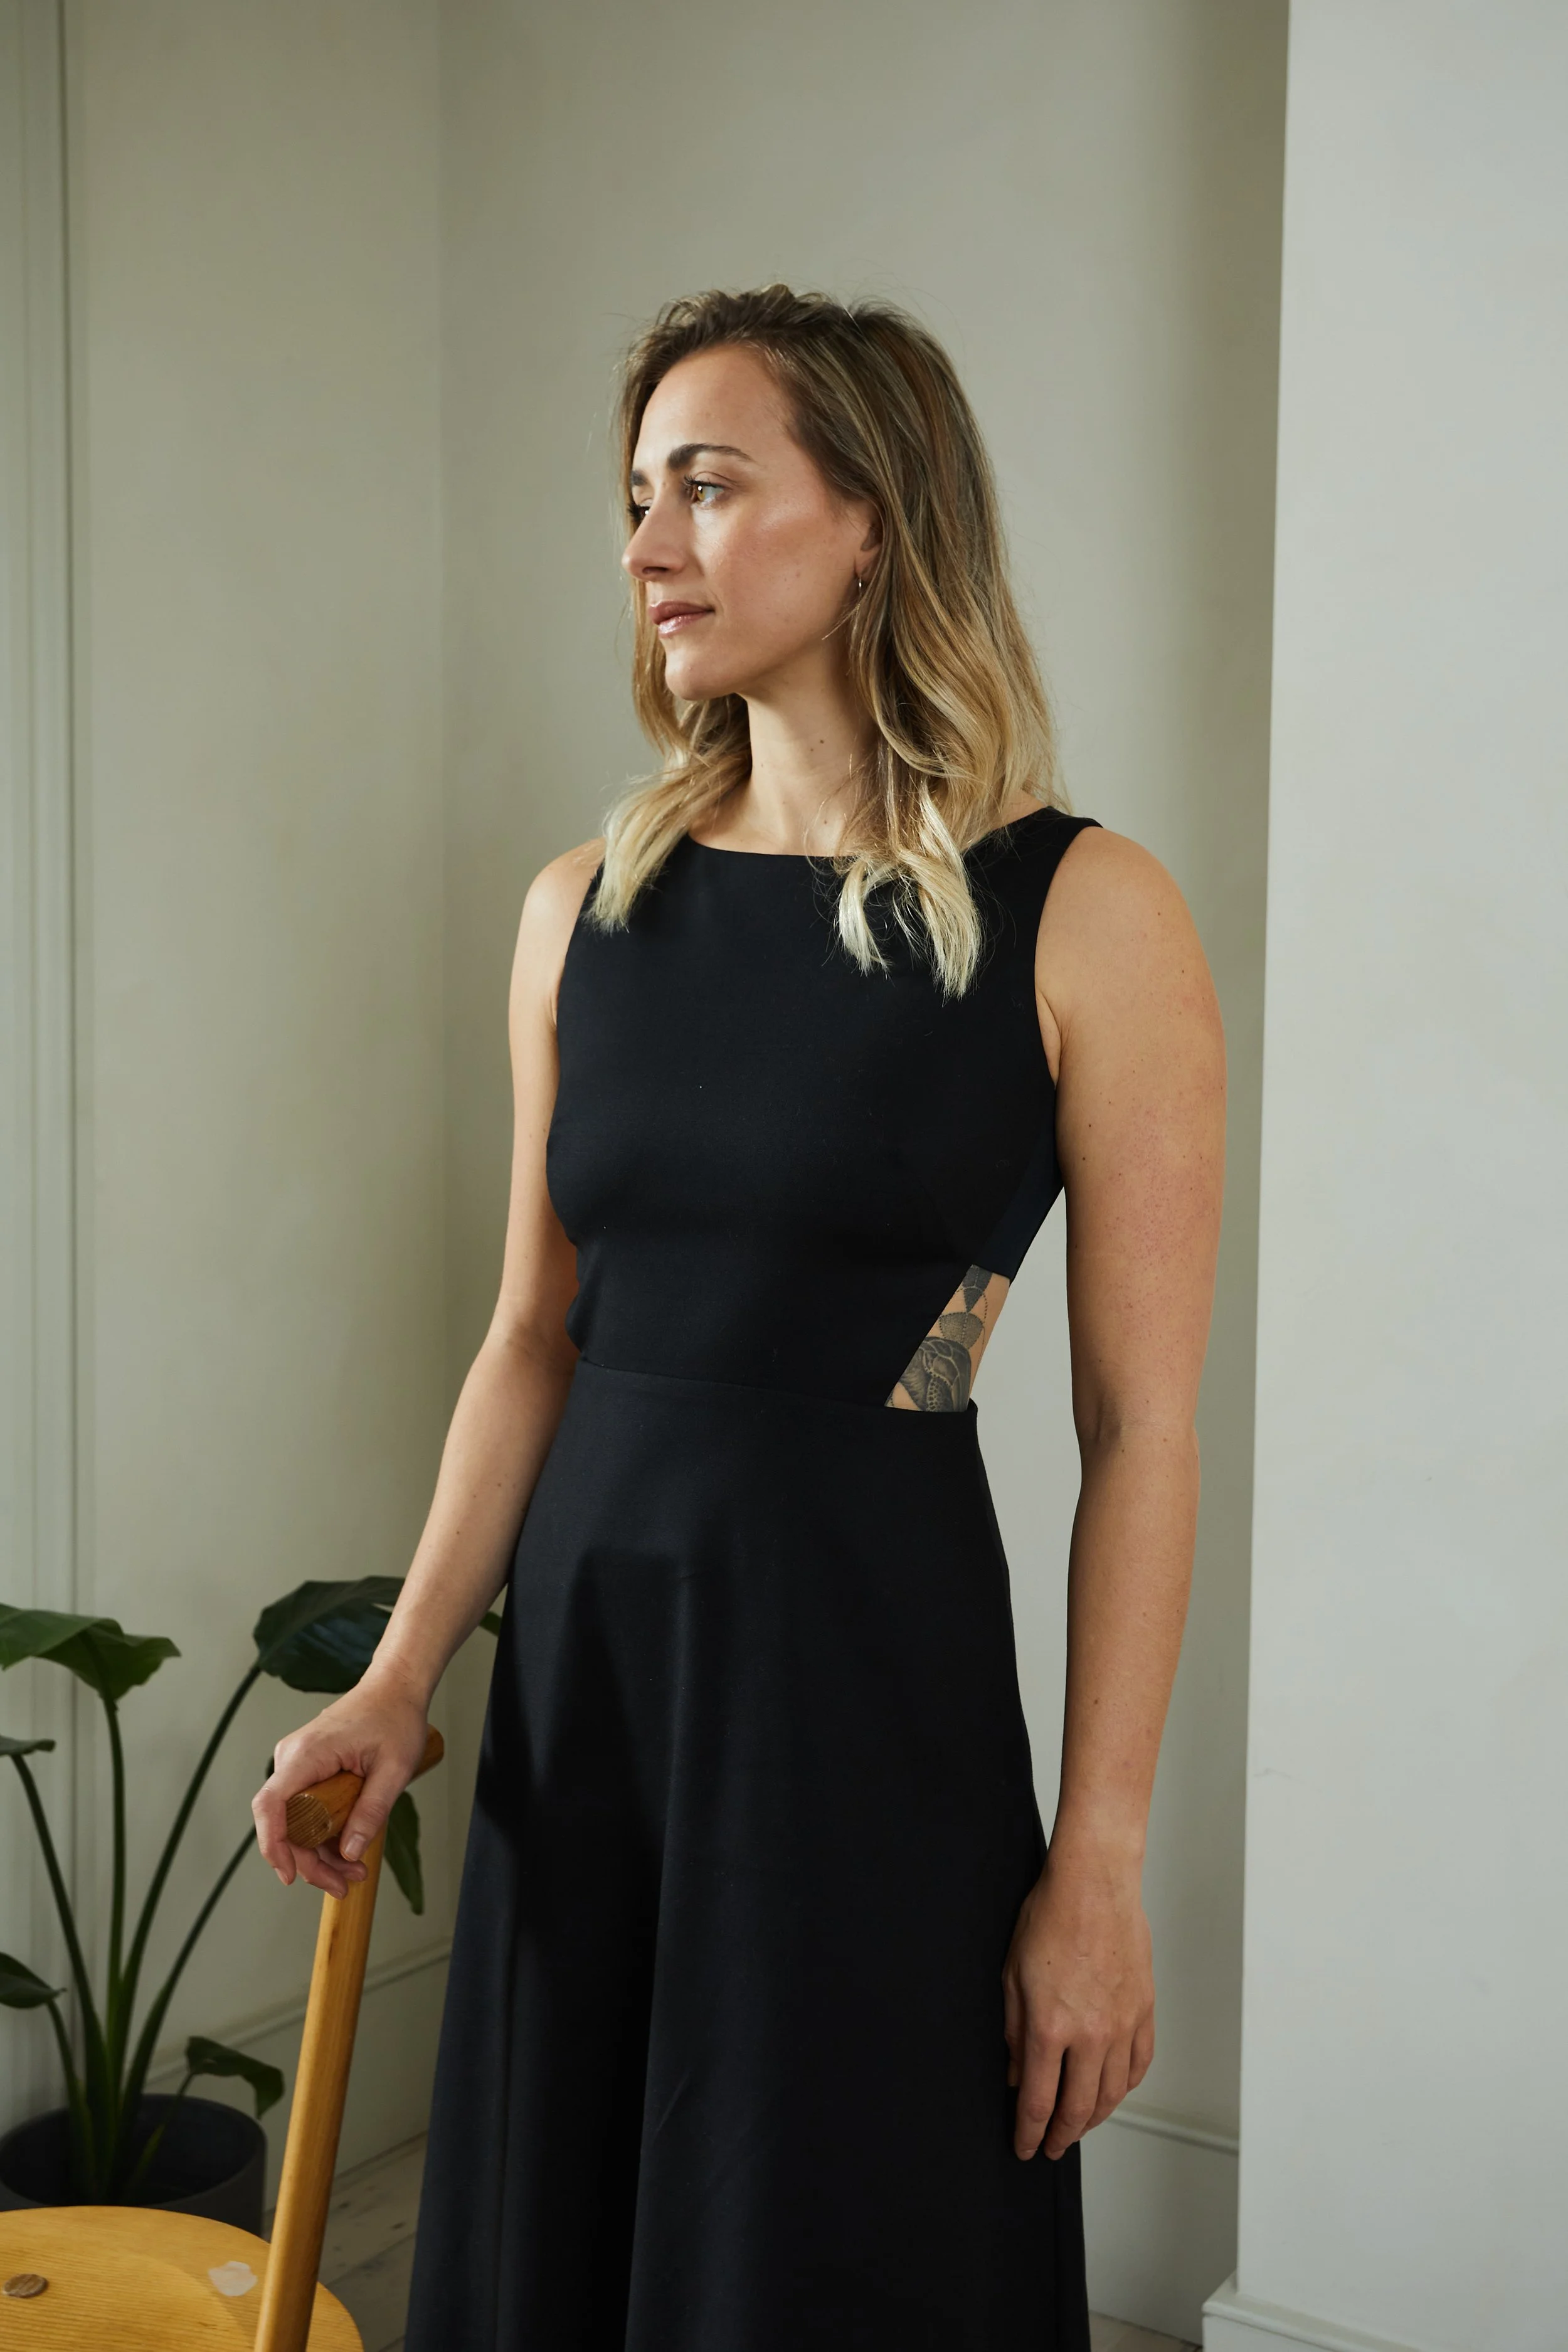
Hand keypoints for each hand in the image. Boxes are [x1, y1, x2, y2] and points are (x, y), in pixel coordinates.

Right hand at [251, 1675, 430, 1899]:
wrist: (394, 1688)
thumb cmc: (395, 1717)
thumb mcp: (394, 1768)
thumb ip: (372, 1811)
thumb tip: (349, 1853)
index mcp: (307, 1754)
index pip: (271, 1805)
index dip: (273, 1844)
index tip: (289, 1875)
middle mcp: (293, 1758)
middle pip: (284, 1823)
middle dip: (309, 1862)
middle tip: (342, 1886)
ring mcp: (297, 1764)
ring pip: (295, 1822)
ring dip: (318, 1853)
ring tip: (354, 1875)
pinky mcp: (307, 1770)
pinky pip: (305, 1810)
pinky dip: (322, 1835)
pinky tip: (348, 1853)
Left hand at [1001, 1834, 1154, 2160]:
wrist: (1095, 1884)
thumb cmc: (1051, 1917)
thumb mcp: (1012, 1976)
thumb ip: (1014, 2033)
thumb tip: (1016, 2074)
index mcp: (1050, 2027)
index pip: (1038, 2101)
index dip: (1029, 2132)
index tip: (1024, 2146)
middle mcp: (1090, 2034)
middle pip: (1078, 2109)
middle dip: (1061, 2136)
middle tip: (1051, 2147)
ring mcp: (1122, 2025)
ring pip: (1113, 2094)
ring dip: (1094, 2118)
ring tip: (1078, 2126)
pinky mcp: (1144, 2012)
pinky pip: (1138, 2065)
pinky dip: (1124, 2087)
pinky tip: (1112, 2092)